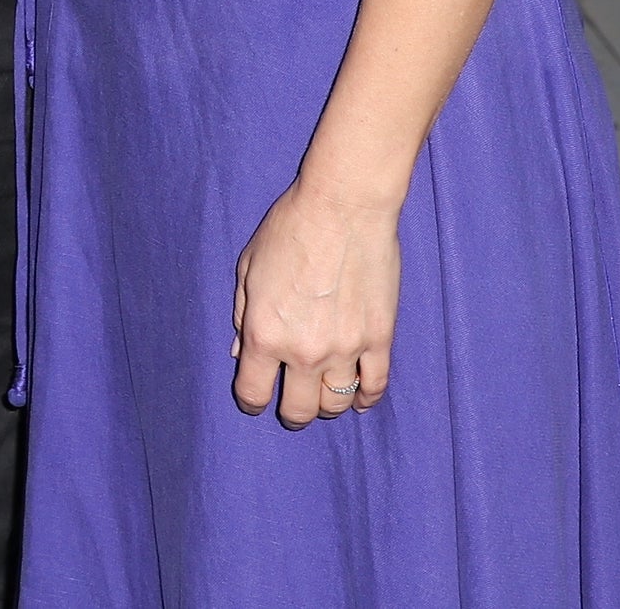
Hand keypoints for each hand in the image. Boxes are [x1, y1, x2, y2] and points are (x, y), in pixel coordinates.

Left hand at [231, 177, 400, 426]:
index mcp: (264, 334)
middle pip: (299, 409)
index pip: (253, 393)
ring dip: (327, 405)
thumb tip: (240, 352)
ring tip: (323, 395)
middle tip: (292, 403)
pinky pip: (374, 386)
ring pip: (336, 403)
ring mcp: (345, 349)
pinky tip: (359, 398)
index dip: (251, 402)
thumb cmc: (289, 228)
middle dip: (292, 412)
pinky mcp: (379, 340)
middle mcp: (303, 351)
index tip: (255, 400)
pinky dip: (365, 398)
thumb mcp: (249, 266)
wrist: (343, 207)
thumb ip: (243, 313)